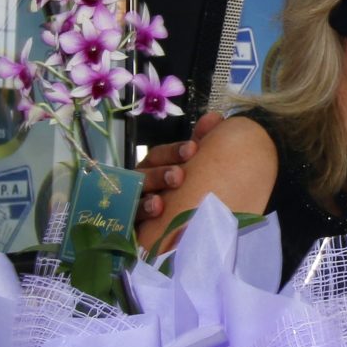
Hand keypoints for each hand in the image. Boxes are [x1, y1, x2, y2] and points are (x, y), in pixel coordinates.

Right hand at [134, 108, 221, 224]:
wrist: (180, 229)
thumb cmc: (184, 190)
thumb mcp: (192, 166)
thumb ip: (201, 142)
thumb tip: (214, 117)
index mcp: (155, 166)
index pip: (159, 155)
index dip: (174, 151)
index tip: (193, 149)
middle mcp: (142, 182)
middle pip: (146, 174)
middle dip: (161, 174)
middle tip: (179, 176)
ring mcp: (134, 202)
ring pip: (137, 197)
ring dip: (148, 198)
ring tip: (160, 203)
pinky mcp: (132, 224)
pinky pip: (131, 219)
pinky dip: (140, 215)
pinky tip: (152, 216)